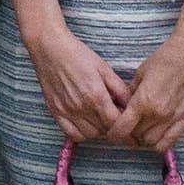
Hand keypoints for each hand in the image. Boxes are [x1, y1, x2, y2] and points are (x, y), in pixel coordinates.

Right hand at [27, 20, 132, 144]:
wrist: (50, 49)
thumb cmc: (78, 55)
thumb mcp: (104, 69)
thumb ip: (120, 90)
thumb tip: (133, 105)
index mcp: (96, 96)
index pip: (116, 123)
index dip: (124, 124)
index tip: (127, 120)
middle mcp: (81, 107)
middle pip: (104, 130)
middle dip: (113, 125)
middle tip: (113, 113)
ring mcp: (67, 111)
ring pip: (90, 135)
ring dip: (98, 129)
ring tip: (99, 116)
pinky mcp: (55, 112)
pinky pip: (72, 134)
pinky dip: (81, 133)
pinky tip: (85, 122)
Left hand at [113, 28, 183, 154]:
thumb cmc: (165, 59)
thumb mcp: (140, 74)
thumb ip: (130, 94)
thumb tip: (124, 107)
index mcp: (143, 102)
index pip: (122, 130)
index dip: (114, 133)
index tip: (113, 131)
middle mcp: (157, 114)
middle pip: (136, 138)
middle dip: (129, 134)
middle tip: (128, 126)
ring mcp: (173, 118)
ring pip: (151, 143)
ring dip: (143, 139)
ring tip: (142, 129)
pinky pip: (170, 142)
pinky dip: (160, 143)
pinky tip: (156, 134)